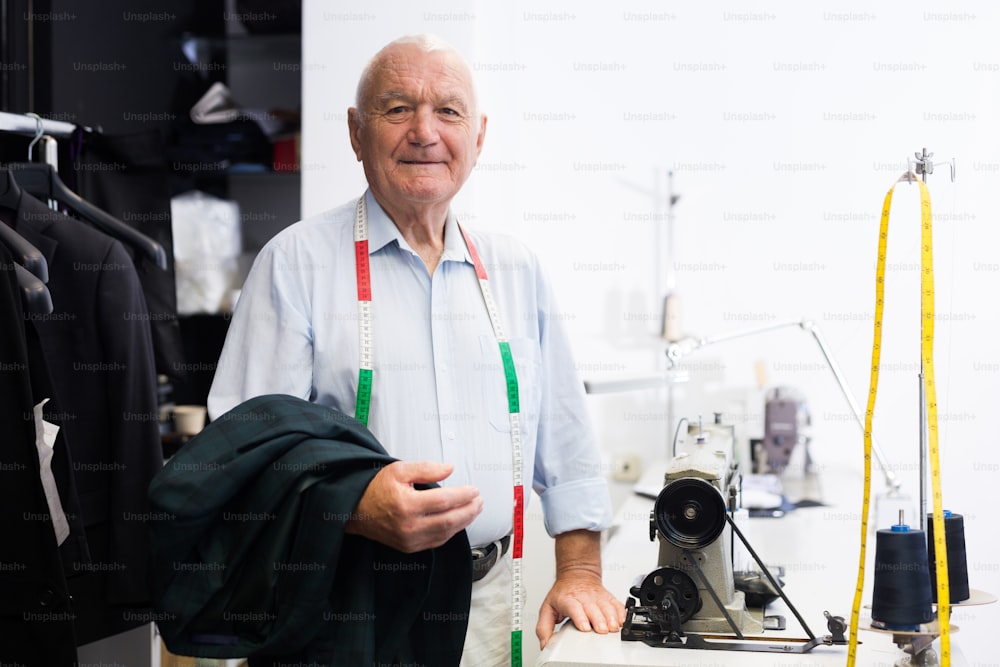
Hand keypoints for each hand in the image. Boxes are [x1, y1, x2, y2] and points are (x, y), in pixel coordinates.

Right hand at [345, 460, 481, 552]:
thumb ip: (427, 468)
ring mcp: (410, 540)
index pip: (445, 500)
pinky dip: (451, 532)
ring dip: (464, 522)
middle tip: (480, 501)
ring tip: (474, 510)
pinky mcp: (409, 547)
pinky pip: (437, 541)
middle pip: (450, 520)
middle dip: (470, 510)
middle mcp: (410, 525)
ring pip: (446, 533)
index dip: (464, 495)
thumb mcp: (399, 470)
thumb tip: (450, 468)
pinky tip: (458, 522)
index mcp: (407, 504)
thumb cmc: (377, 488)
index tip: (474, 490)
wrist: (355, 511)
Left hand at [535, 568, 625, 649]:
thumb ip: (544, 627)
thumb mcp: (548, 607)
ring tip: (613, 628)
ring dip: (611, 617)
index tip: (585, 627)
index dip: (580, 618)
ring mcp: (597, 597)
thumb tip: (545, 644)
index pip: (574, 608)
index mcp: (568, 600)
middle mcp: (584, 598)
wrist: (576, 574)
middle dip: (599, 620)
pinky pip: (617, 604)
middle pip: (593, 609)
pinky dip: (621, 613)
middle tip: (602, 630)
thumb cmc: (563, 593)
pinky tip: (622, 621)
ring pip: (607, 606)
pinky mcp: (608, 597)